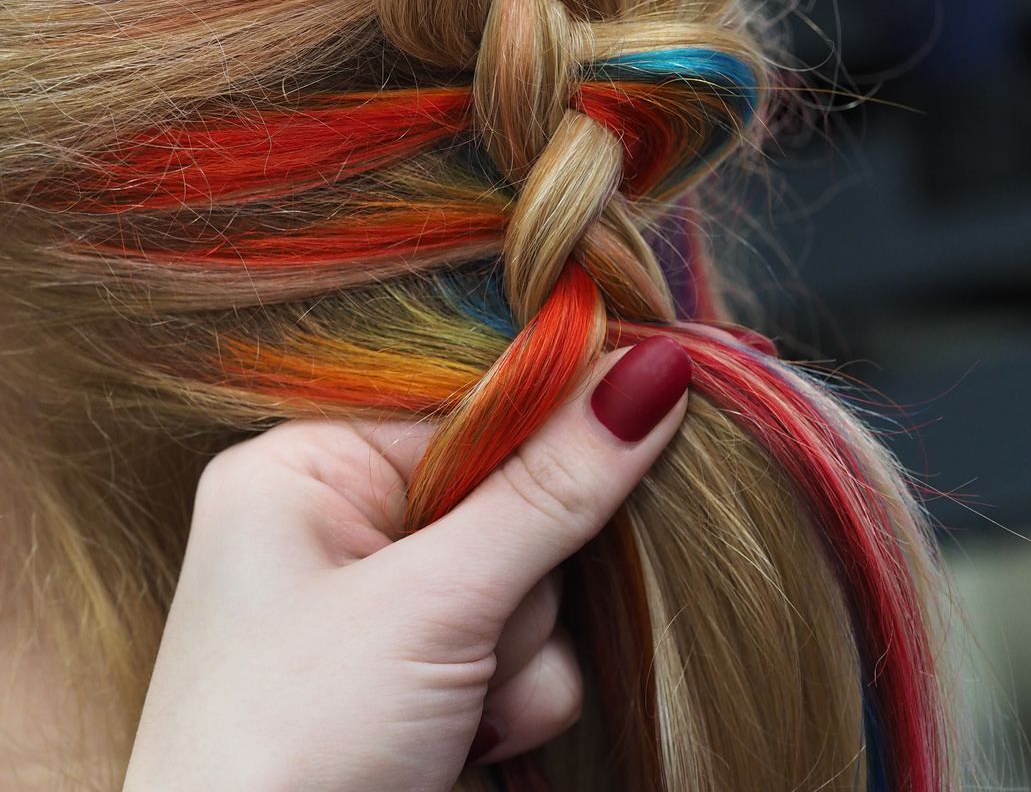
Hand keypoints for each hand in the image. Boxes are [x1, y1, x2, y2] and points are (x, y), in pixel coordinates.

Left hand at [122, 336, 691, 791]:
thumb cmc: (288, 752)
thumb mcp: (428, 607)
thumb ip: (548, 490)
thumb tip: (650, 370)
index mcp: (302, 469)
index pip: (466, 403)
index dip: (549, 425)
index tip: (629, 428)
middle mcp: (335, 526)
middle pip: (507, 495)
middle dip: (520, 579)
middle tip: (477, 634)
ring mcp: (376, 610)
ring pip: (526, 582)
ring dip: (520, 651)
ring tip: (454, 709)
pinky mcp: (413, 681)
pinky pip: (519, 650)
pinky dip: (515, 698)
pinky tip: (466, 741)